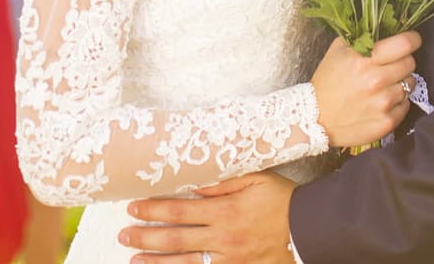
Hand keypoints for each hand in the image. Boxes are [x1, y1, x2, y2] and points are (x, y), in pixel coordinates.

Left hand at [122, 171, 295, 263]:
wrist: (309, 229)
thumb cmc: (282, 200)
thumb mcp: (256, 178)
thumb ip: (223, 180)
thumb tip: (194, 180)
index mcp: (225, 211)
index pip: (180, 210)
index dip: (154, 209)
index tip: (134, 206)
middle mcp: (222, 237)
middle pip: (175, 239)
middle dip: (146, 236)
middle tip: (124, 233)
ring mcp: (228, 259)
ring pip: (184, 263)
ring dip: (156, 261)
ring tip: (133, 258)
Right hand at [310, 31, 419, 147]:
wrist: (314, 119)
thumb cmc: (327, 82)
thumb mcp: (338, 50)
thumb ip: (360, 36)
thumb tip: (383, 25)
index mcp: (365, 60)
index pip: (405, 44)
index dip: (412, 40)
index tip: (411, 41)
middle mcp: (376, 81)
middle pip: (410, 63)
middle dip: (402, 61)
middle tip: (389, 66)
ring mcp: (384, 103)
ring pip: (410, 84)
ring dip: (400, 83)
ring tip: (382, 86)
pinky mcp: (387, 122)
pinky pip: (406, 105)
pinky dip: (397, 103)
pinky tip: (381, 102)